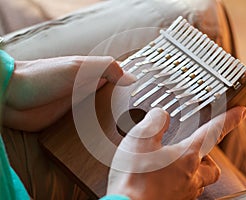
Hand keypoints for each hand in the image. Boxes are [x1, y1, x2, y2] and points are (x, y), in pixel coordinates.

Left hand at [3, 56, 135, 131]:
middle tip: (141, 124)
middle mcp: (89, 91)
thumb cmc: (43, 76)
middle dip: (126, 111)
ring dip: (112, 125)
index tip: (148, 101)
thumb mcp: (78, 66)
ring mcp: (80, 108)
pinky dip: (97, 134)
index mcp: (93, 75)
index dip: (132, 89)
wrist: (12, 97)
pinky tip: (107, 142)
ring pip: (103, 117)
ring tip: (127, 137)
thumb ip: (106, 68)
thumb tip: (131, 78)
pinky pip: (89, 129)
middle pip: (114, 102)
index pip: (119, 81)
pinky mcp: (71, 124)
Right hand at [107, 107, 245, 199]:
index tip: (241, 111)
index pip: (214, 132)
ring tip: (177, 164)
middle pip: (213, 166)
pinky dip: (181, 182)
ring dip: (194, 170)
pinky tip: (165, 179)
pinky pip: (186, 190)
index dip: (230, 119)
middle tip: (192, 149)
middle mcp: (191, 176)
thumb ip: (155, 121)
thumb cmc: (134, 178)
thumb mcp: (140, 139)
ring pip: (201, 180)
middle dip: (207, 156)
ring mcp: (184, 192)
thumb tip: (162, 114)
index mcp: (187, 157)